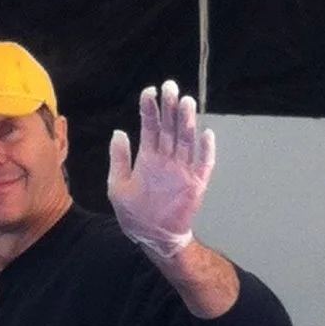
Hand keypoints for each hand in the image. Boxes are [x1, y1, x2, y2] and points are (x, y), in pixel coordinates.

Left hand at [107, 81, 213, 260]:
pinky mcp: (196, 184)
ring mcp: (182, 170)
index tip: (150, 91)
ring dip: (186, 121)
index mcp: (148, 157)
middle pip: (170, 127)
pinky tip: (206, 134)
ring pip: (186, 140)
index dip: (150, 108)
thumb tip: (118, 132)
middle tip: (170, 87)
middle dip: (170, 107)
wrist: (154, 238)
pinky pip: (204, 164)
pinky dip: (206, 150)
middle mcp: (167, 160)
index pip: (150, 126)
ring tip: (186, 102)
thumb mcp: (117, 186)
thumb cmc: (134, 214)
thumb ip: (119, 159)